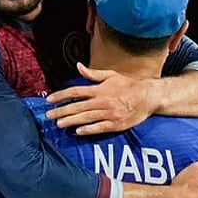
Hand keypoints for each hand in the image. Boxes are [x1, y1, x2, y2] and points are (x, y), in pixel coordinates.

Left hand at [45, 63, 159, 135]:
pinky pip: (99, 128)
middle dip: (61, 111)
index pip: (75, 92)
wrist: (148, 97)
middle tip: (48, 115)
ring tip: (59, 124)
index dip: (60, 96)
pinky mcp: (115, 124)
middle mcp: (102, 101)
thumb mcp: (111, 75)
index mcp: (99, 89)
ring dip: (71, 121)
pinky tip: (78, 132)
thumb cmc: (128, 85)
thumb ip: (93, 74)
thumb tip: (78, 66)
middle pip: (77, 106)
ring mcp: (108, 114)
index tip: (49, 100)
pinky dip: (88, 130)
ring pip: (86, 118)